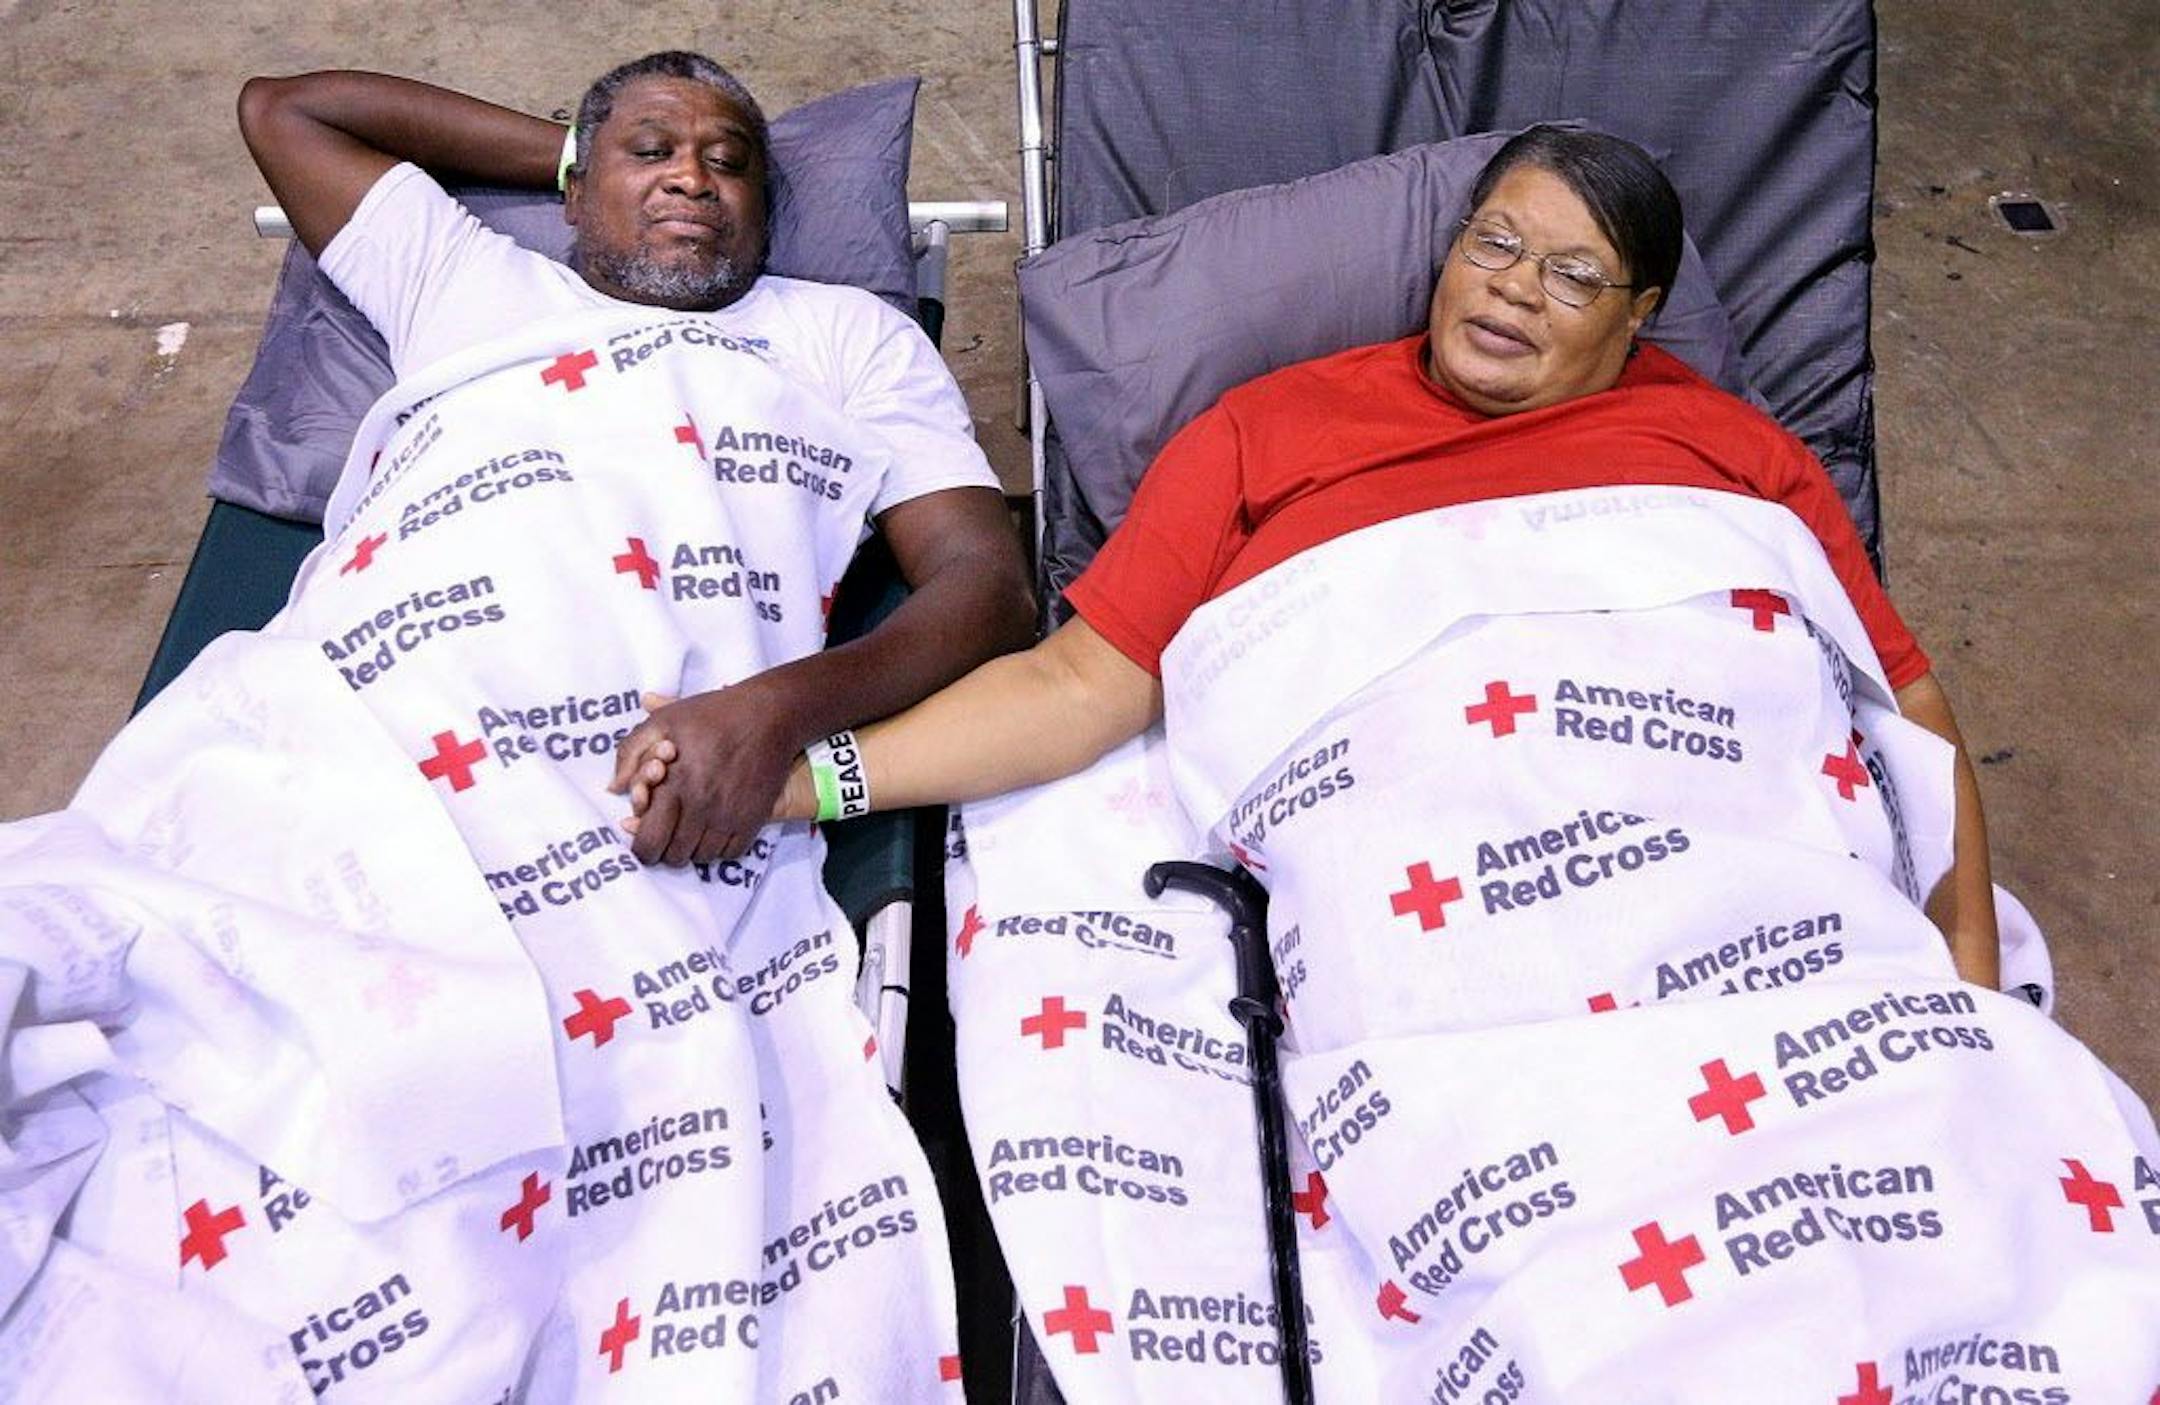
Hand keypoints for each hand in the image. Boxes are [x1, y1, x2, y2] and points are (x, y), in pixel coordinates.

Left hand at [607, 682, 798, 865]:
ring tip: (692, 827)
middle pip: (674, 856)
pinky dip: (720, 846)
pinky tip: (715, 827)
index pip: (648, 843)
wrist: (767, 715)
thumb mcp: (661, 722)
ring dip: (693, 847)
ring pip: (702, 857)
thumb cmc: (711, 716)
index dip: (642, 848)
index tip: (646, 837)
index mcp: (673, 786)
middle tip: (669, 832)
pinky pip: (731, 853)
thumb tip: (615, 788)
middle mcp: (700, 807)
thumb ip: (630, 753)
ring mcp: (729, 816)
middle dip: (666, 849)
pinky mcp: (753, 818)